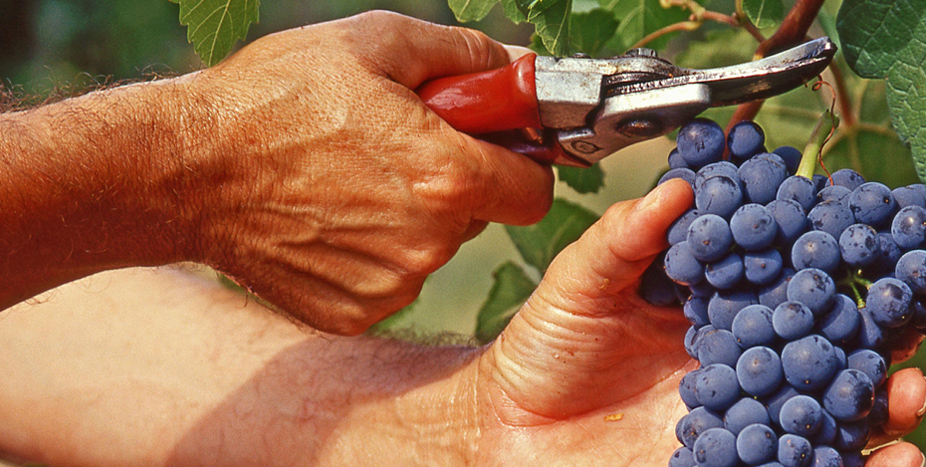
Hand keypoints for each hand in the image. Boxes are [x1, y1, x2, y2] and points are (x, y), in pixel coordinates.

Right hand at [179, 12, 553, 333]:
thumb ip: (466, 55)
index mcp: (445, 177)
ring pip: (434, 248)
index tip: (498, 149)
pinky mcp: (354, 311)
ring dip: (413, 217)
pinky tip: (329, 217)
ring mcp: (390, 285)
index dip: (523, 164)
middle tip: (398, 148)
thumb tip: (517, 69)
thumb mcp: (374, 42)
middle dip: (457, 183)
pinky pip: (392, 279)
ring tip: (351, 178)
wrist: (185, 169)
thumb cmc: (275, 97)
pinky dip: (373, 252)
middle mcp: (427, 243)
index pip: (536, 191)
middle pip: (481, 216)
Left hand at [473, 180, 925, 465]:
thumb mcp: (577, 283)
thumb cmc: (544, 349)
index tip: (870, 228)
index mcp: (711, 296)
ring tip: (910, 394)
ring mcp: (744, 410)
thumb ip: (624, 238)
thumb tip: (678, 186)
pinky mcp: (736, 458)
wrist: (513, 435)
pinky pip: (804, 462)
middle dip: (878, 324)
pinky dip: (853, 464)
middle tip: (911, 312)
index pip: (781, 266)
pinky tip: (892, 459)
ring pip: (829, 403)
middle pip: (826, 335)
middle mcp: (741, 350)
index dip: (826, 248)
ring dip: (883, 400)